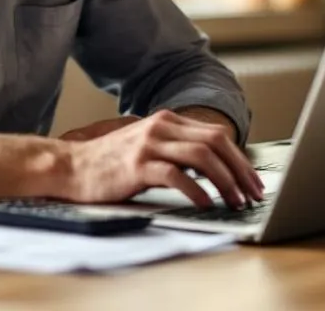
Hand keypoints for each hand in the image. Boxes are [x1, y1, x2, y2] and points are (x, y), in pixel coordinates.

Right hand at [62, 109, 263, 209]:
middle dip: (241, 170)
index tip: (253, 181)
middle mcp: (161, 127)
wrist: (71, 166)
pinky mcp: (137, 165)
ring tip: (235, 202)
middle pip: (216, 143)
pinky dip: (196, 191)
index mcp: (167, 120)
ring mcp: (149, 144)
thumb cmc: (110, 163)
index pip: (217, 135)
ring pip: (202, 158)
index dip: (240, 159)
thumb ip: (176, 149)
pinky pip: (176, 176)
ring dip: (225, 182)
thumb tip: (215, 168)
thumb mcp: (147, 147)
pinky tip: (206, 204)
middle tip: (253, 194)